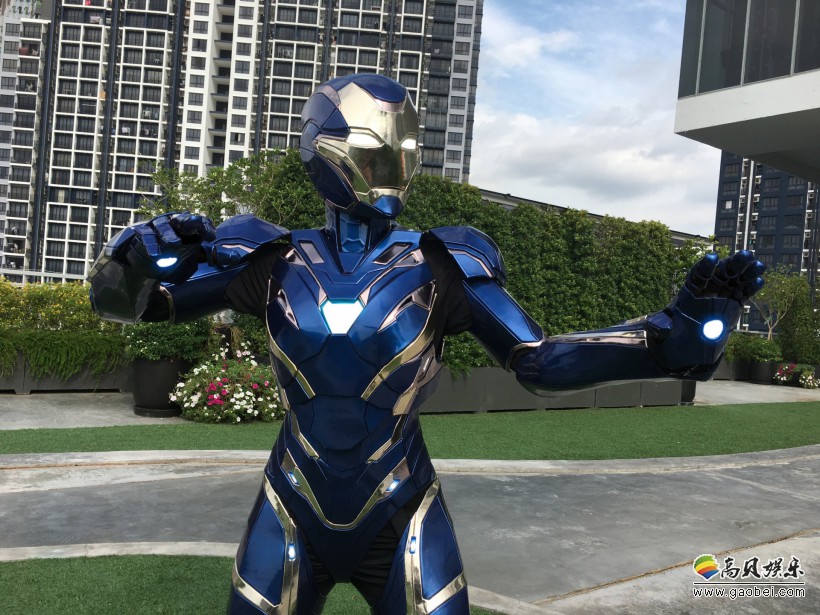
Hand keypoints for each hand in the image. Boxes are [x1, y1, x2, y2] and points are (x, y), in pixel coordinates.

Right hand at [125, 212, 216, 282]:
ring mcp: (158, 226)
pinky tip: (155, 255)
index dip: (206, 227)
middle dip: (190, 222)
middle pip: (183, 219)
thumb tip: (235, 258)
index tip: (211, 237)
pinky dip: (151, 245)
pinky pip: (147, 237)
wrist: (148, 258)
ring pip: (164, 227)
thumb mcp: (194, 254)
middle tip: (197, 227)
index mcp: (190, 226)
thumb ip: (212, 255)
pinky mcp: (143, 233)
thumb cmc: (176, 252)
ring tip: (174, 244)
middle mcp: (174, 222)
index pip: (200, 222)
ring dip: (169, 235)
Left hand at [654, 251, 765, 376]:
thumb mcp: (663, 329)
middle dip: (733, 263)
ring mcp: (722, 294)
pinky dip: (751, 287)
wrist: (688, 341)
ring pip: (736, 280)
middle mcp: (708, 288)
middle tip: (746, 254)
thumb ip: (662, 326)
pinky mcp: (733, 304)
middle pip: (721, 272)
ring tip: (760, 264)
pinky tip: (760, 280)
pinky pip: (743, 294)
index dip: (705, 266)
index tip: (712, 258)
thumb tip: (660, 327)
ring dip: (747, 272)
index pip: (698, 274)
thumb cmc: (674, 331)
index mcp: (690, 289)